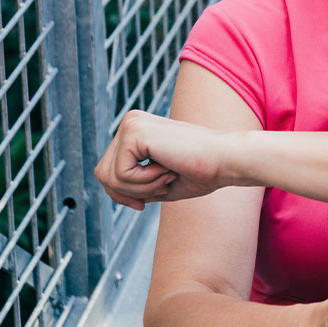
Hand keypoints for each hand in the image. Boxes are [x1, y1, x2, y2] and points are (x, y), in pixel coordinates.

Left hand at [93, 110, 226, 209]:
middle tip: (161, 186)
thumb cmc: (201, 172)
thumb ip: (133, 183)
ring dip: (140, 189)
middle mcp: (130, 121)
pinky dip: (145, 183)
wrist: (225, 160)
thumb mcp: (157, 182)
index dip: (122, 195)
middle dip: (128, 193)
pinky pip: (121, 174)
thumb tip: (110, 190)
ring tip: (167, 176)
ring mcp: (130, 124)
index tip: (143, 205)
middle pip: (102, 173)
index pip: (107, 170)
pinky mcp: (134, 132)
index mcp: (136, 130)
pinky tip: (168, 169)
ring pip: (109, 176)